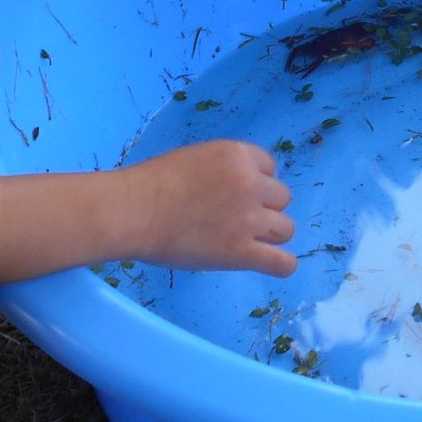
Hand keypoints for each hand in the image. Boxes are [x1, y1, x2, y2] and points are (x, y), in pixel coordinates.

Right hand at [123, 140, 296, 275]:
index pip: (270, 168)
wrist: (134, 210)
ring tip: (248, 241)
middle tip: (236, 218)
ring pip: (286, 228)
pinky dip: (282, 265)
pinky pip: (281, 263)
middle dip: (263, 207)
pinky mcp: (240, 252)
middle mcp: (251, 184)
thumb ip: (224, 170)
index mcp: (239, 156)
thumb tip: (235, 188)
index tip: (237, 194)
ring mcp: (249, 219)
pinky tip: (274, 264)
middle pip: (281, 197)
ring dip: (270, 234)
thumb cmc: (153, 183)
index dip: (256, 182)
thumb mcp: (197, 158)